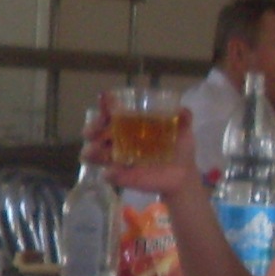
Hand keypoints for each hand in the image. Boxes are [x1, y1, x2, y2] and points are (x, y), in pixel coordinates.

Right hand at [82, 98, 204, 200]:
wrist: (182, 175)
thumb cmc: (177, 149)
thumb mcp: (182, 131)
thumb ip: (183, 119)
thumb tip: (182, 109)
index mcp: (128, 124)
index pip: (109, 111)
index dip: (104, 104)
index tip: (104, 99)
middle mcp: (116, 138)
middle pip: (93, 130)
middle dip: (91, 127)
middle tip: (98, 127)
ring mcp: (115, 158)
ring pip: (92, 152)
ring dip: (91, 150)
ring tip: (98, 150)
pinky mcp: (119, 176)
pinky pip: (108, 175)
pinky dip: (109, 173)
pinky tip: (113, 171)